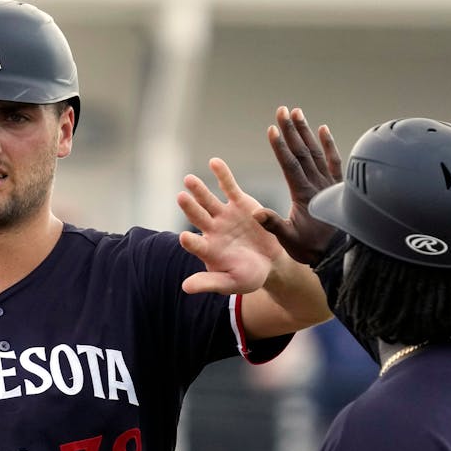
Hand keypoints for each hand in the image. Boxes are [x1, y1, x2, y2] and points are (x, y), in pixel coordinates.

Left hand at [177, 157, 288, 296]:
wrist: (270, 263)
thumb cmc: (248, 276)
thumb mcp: (231, 283)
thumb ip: (210, 282)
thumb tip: (185, 288)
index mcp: (208, 250)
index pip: (196, 245)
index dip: (191, 242)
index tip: (184, 237)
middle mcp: (212, 230)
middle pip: (198, 217)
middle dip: (190, 208)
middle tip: (180, 197)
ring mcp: (224, 215)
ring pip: (209, 200)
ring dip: (199, 190)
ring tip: (189, 179)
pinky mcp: (239, 203)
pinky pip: (229, 187)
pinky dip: (222, 175)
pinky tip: (214, 162)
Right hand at [255, 106, 343, 264]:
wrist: (340, 255)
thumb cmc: (312, 249)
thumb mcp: (290, 240)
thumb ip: (273, 225)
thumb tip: (255, 213)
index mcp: (303, 194)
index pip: (289, 165)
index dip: (280, 146)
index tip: (272, 129)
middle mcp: (317, 184)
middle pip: (302, 151)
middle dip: (291, 130)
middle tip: (282, 110)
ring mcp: (329, 183)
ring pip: (316, 151)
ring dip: (306, 131)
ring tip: (297, 112)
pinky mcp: (337, 185)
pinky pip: (334, 160)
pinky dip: (329, 144)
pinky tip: (323, 129)